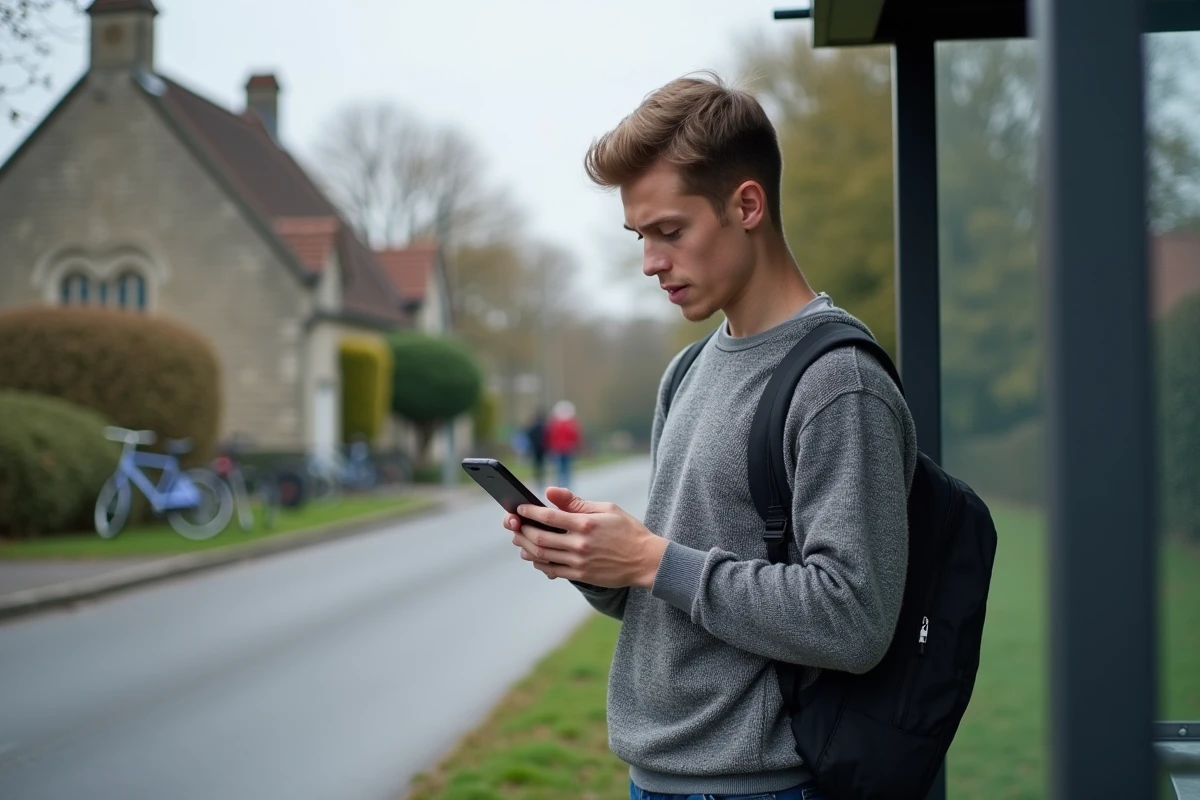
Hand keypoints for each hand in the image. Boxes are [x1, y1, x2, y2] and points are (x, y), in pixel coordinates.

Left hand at [502, 486, 667, 588]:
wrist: (646, 560)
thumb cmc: (627, 530)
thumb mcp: (607, 509)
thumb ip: (576, 501)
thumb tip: (549, 492)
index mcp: (586, 523)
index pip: (549, 516)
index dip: (529, 512)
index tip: (519, 508)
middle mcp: (580, 543)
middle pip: (539, 537)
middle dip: (521, 530)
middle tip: (512, 524)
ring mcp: (579, 562)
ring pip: (542, 555)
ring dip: (525, 547)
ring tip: (518, 540)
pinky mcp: (582, 575)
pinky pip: (553, 570)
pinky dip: (539, 563)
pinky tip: (533, 557)